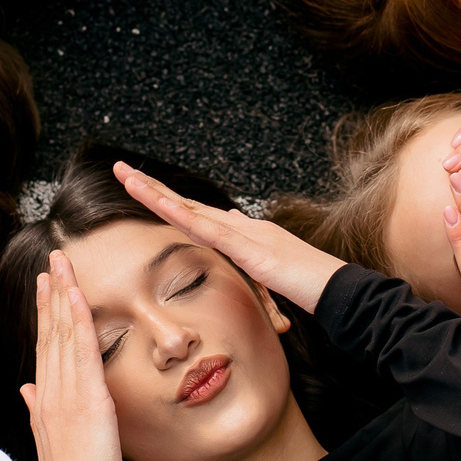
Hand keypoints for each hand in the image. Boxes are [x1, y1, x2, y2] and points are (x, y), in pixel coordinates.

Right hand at [22, 252, 124, 460]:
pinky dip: (78, 317)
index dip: (43, 313)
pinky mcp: (87, 393)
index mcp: (43, 397)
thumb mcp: (45, 439)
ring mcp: (66, 388)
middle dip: (50, 293)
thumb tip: (27, 389)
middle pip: (50, 331)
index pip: (44, 345)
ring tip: (60, 265)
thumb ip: (36, 409)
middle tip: (51, 262)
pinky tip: (75, 293)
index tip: (44, 286)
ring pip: (64, 332)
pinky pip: (82, 348)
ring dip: (63, 294)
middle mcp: (51, 387)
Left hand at [111, 162, 341, 312]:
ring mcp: (246, 235)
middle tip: (120, 169)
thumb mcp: (270, 263)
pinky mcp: (252, 251)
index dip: (164, 200)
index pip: (194, 213)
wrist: (339, 290)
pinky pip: (213, 232)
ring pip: (192, 211)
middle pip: (186, 204)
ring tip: (129, 179)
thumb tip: (232, 218)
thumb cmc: (309, 282)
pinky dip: (187, 217)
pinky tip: (164, 206)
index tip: (137, 187)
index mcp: (241, 232)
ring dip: (158, 194)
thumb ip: (249, 241)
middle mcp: (240, 225)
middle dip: (151, 187)